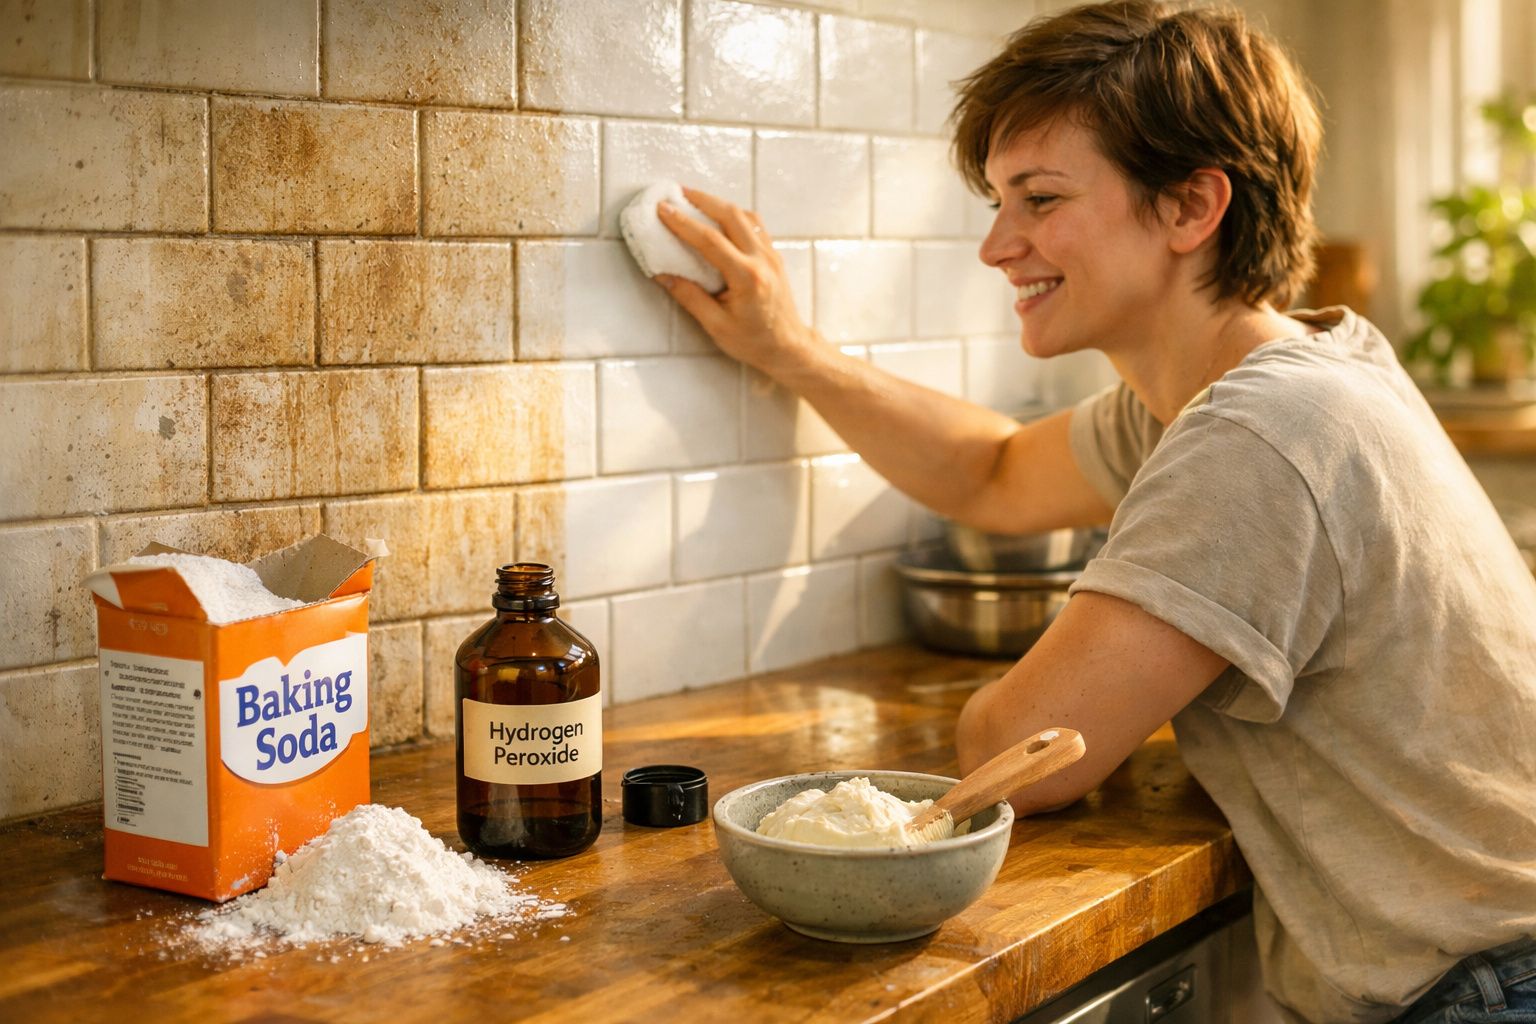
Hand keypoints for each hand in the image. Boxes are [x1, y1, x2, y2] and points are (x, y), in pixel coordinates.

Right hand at [654, 188, 815, 377]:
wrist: (788, 347)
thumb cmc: (754, 342)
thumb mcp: (716, 325)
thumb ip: (689, 297)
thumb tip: (662, 274)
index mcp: (747, 278)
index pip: (710, 240)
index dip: (683, 223)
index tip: (663, 209)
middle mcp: (762, 260)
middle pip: (730, 216)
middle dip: (702, 200)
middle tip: (678, 192)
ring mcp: (771, 255)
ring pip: (745, 216)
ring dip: (719, 203)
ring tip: (696, 199)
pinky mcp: (774, 256)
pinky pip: (755, 225)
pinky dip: (735, 215)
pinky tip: (720, 215)